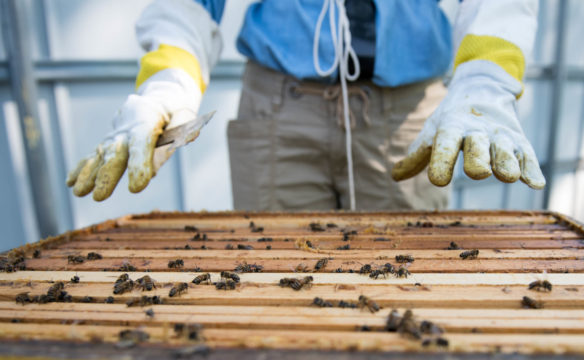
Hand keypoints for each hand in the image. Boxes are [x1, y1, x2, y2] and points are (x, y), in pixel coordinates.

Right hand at [66, 69, 201, 200]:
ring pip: (99, 157)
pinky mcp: (108, 145)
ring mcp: (114, 138)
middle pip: (115, 154)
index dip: (139, 165)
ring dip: (89, 176)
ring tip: (79, 192)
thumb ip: (185, 125)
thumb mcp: (184, 114)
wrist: (156, 100)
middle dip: (107, 176)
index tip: (137, 187)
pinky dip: (81, 169)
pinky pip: (92, 156)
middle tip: (100, 197)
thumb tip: (192, 135)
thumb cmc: (174, 112)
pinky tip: (70, 183)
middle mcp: (125, 131)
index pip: (141, 145)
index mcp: (146, 122)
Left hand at [391, 61, 544, 189]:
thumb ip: (417, 155)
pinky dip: (531, 169)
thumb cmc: (451, 118)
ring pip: (506, 152)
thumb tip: (394, 176)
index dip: (442, 161)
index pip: (446, 145)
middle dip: (478, 160)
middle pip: (478, 149)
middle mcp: (477, 131)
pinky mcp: (519, 140)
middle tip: (478, 172)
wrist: (482, 86)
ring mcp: (500, 135)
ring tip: (507, 175)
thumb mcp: (432, 131)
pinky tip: (534, 183)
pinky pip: (527, 155)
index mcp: (452, 128)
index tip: (438, 180)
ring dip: (507, 163)